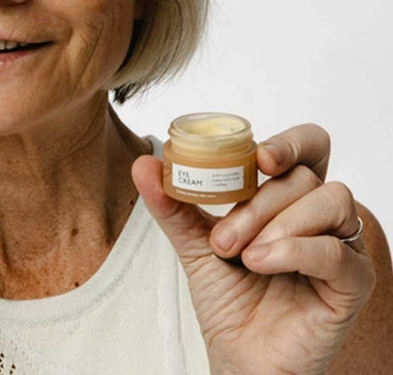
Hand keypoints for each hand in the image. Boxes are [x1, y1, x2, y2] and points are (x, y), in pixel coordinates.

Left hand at [132, 124, 375, 374]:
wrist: (237, 355)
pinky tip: (262, 264)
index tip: (259, 157)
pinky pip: (337, 251)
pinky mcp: (352, 283)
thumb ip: (172, 203)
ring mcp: (342, 246)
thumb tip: (142, 164)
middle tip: (223, 239)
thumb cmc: (226, 295)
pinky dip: (295, 251)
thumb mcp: (193, 242)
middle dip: (258, 203)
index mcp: (289, 196)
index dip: (289, 142)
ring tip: (243, 256)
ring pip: (330, 201)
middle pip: (306, 176)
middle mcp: (320, 216)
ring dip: (277, 223)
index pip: (308, 146)